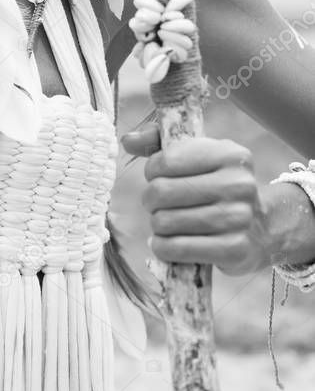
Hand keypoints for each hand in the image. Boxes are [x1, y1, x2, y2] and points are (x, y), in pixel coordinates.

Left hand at [121, 125, 273, 275]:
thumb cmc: (216, 183)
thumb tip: (128, 140)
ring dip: (157, 224)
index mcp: (229, 154)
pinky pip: (178, 249)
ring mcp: (239, 218)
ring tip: (165, 222)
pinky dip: (163, 247)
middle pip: (162, 192)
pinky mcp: (235, 249)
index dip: (152, 170)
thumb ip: (159, 140)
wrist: (263, 227)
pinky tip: (165, 242)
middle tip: (157, 203)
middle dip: (150, 199)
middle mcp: (238, 184)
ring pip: (166, 221)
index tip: (157, 176)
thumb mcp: (196, 154)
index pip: (166, 160)